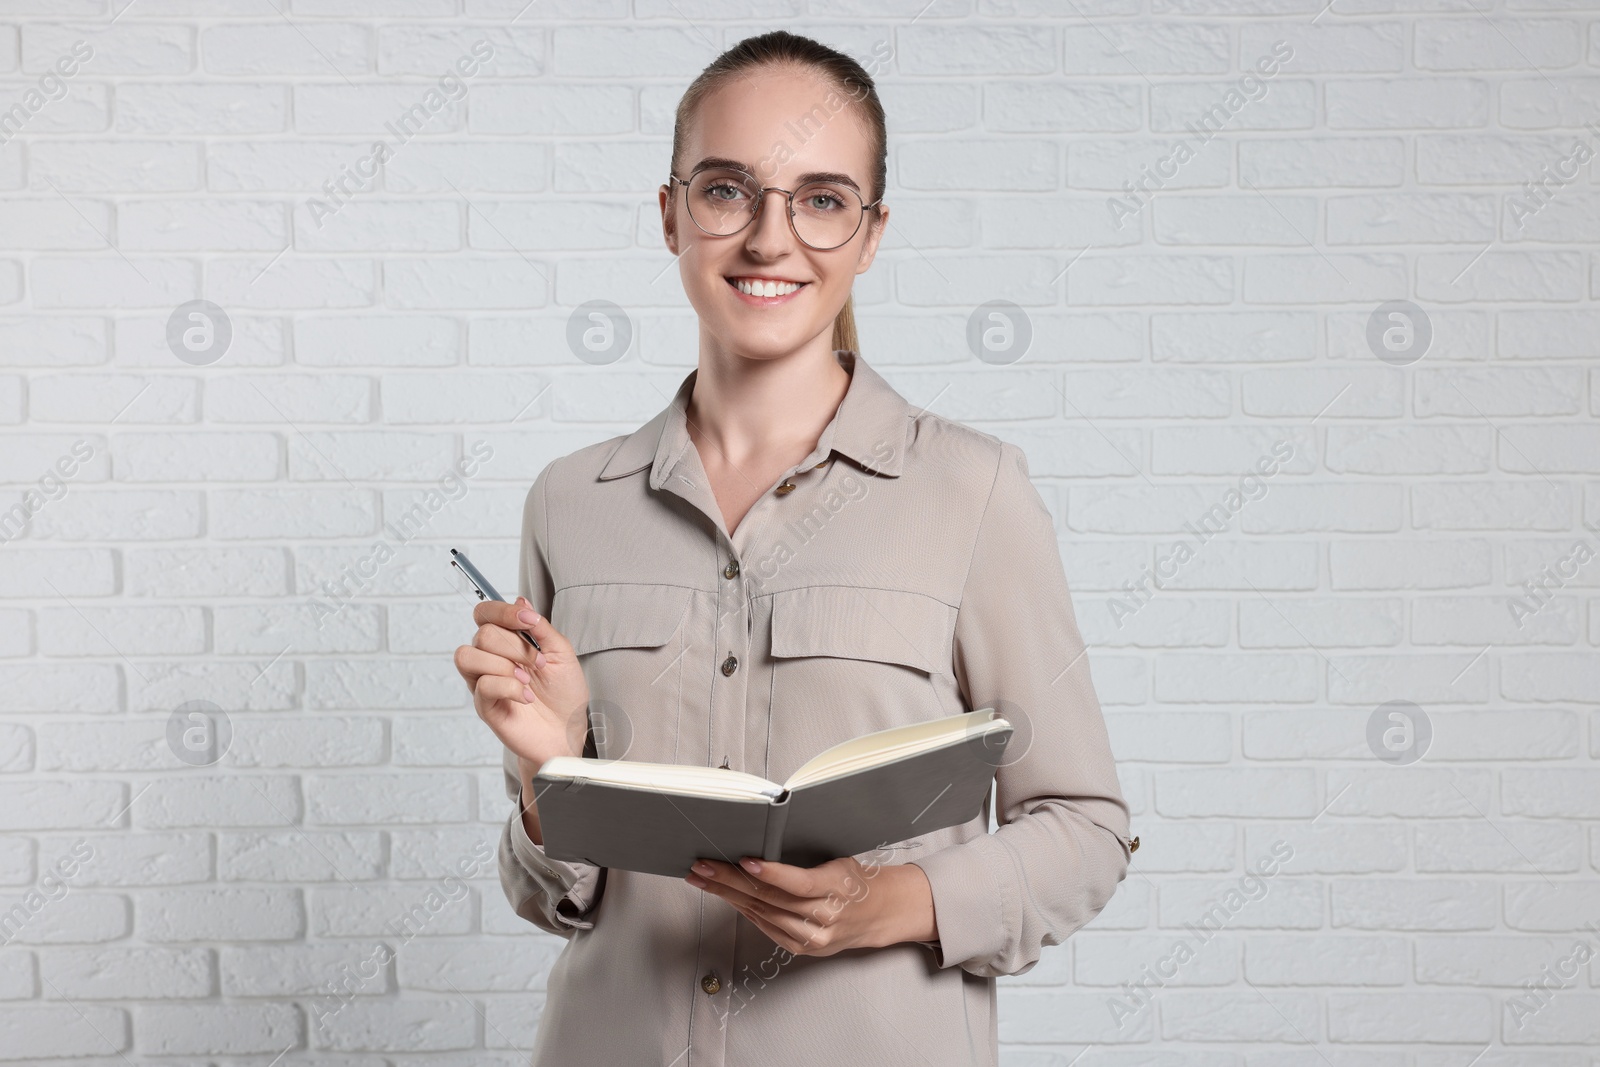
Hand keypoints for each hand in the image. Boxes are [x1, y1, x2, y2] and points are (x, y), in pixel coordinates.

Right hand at [454, 596, 589, 770]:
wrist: (569, 729)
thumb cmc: (564, 692)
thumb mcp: (561, 651)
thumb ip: (540, 627)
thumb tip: (521, 600)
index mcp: (506, 642)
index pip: (485, 614)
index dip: (503, 611)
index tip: (528, 620)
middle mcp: (490, 659)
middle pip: (482, 634)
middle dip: (515, 645)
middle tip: (538, 663)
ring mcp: (484, 682)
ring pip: (468, 656)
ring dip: (504, 664)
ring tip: (527, 679)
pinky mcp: (485, 706)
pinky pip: (483, 686)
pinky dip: (509, 687)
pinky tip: (526, 697)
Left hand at [685, 854, 936, 955]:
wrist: (880, 914)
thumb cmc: (857, 880)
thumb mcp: (838, 861)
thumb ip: (804, 862)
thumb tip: (760, 847)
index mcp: (837, 887)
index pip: (798, 883)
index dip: (770, 873)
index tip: (744, 860)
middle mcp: (825, 916)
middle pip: (770, 898)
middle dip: (730, 881)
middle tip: (703, 867)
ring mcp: (814, 937)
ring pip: (762, 913)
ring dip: (728, 896)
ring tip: (704, 880)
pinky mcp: (805, 948)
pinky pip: (767, 927)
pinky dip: (745, 911)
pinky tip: (728, 898)